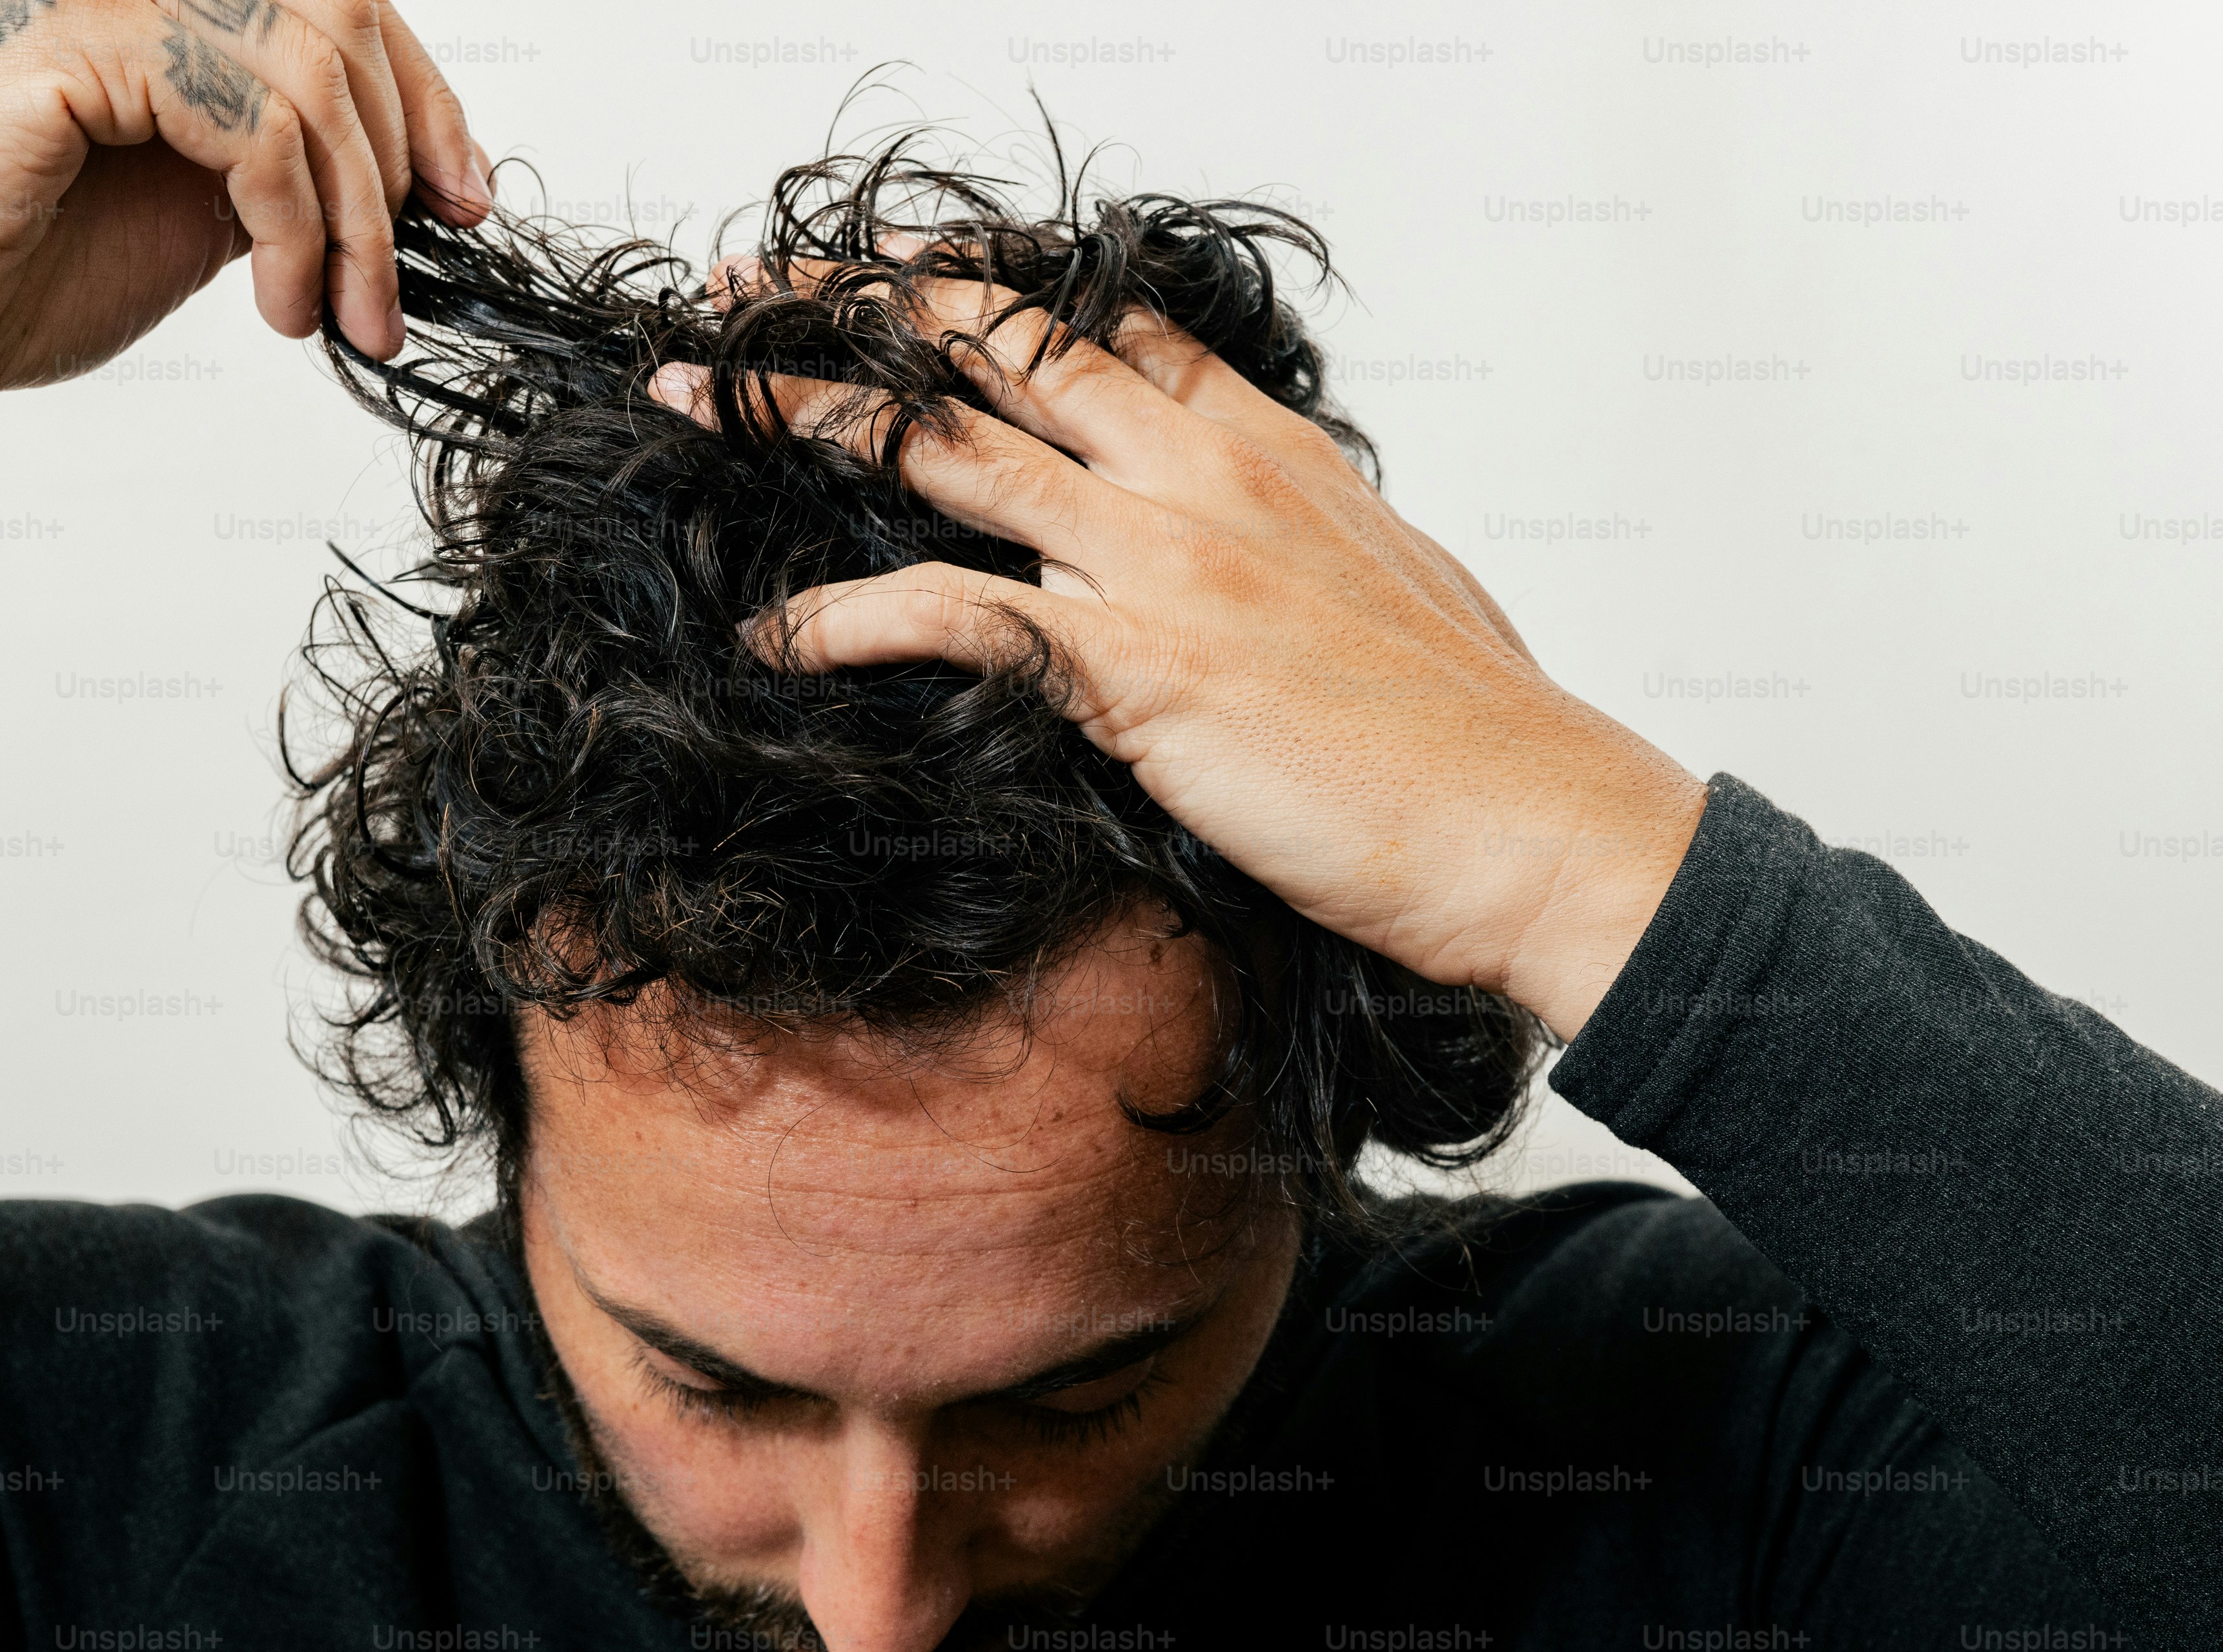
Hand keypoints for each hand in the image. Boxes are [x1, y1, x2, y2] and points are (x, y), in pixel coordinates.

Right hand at [0, 0, 489, 502]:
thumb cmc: (2, 277)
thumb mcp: (189, 206)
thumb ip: (276, 153)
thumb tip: (407, 166)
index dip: (422, 92)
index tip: (463, 197)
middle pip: (339, 10)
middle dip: (400, 162)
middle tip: (391, 291)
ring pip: (311, 66)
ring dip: (355, 217)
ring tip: (334, 318)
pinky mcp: (69, 40)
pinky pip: (255, 117)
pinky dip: (297, 225)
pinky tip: (275, 304)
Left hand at [649, 276, 1706, 1040]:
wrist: (1531, 818)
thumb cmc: (1475, 730)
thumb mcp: (1391, 588)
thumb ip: (1306, 542)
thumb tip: (1277, 551)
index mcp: (1262, 449)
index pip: (1101, 325)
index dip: (978, 283)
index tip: (889, 261)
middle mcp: (1197, 478)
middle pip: (994, 355)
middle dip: (850, 310)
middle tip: (744, 288)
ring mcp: (1160, 563)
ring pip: (944, 451)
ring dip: (800, 415)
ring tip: (691, 396)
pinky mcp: (1133, 669)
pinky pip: (952, 619)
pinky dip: (845, 623)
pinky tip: (771, 635)